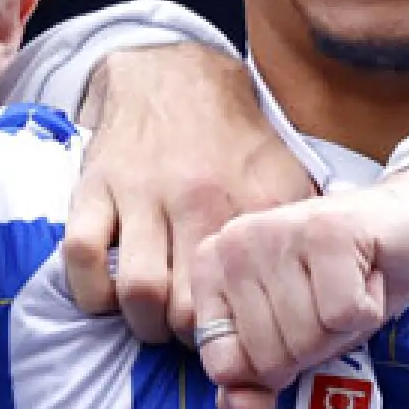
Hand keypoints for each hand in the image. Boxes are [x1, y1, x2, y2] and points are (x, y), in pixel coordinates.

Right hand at [61, 42, 317, 342]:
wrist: (172, 70)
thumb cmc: (232, 137)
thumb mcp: (284, 171)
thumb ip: (301, 226)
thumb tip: (326, 281)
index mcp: (250, 202)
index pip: (251, 297)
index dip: (243, 333)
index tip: (238, 334)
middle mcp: (197, 199)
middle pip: (191, 308)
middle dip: (190, 338)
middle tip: (192, 334)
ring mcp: (141, 194)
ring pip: (139, 291)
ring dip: (142, 322)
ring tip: (152, 319)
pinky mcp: (95, 186)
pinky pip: (82, 255)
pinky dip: (91, 290)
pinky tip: (109, 294)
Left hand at [182, 167, 408, 408]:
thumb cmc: (346, 284)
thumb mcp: (294, 341)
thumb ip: (256, 380)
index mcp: (212, 267)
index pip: (222, 365)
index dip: (271, 366)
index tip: (296, 325)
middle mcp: (235, 242)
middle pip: (269, 357)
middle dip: (315, 347)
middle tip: (330, 304)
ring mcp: (279, 231)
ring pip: (307, 338)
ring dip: (345, 329)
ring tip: (349, 287)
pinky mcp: (328, 231)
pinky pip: (345, 315)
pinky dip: (370, 309)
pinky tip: (369, 275)